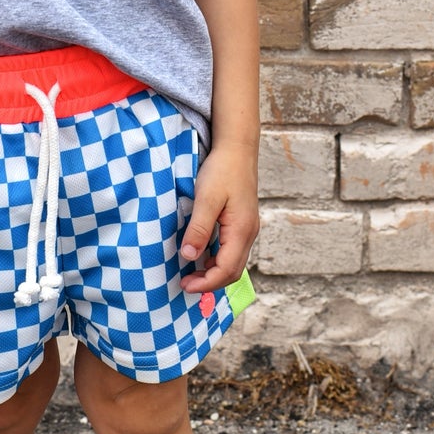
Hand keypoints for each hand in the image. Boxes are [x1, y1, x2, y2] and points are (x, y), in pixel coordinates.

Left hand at [178, 145, 258, 295]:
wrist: (237, 148)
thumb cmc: (222, 170)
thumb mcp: (207, 199)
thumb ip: (199, 229)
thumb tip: (189, 257)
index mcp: (241, 230)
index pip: (226, 270)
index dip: (206, 283)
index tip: (184, 285)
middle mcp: (249, 234)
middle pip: (233, 271)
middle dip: (210, 282)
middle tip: (185, 284)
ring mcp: (247, 228)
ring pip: (233, 262)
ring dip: (214, 272)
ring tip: (191, 272)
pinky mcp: (242, 222)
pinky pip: (232, 250)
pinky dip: (217, 259)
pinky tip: (201, 254)